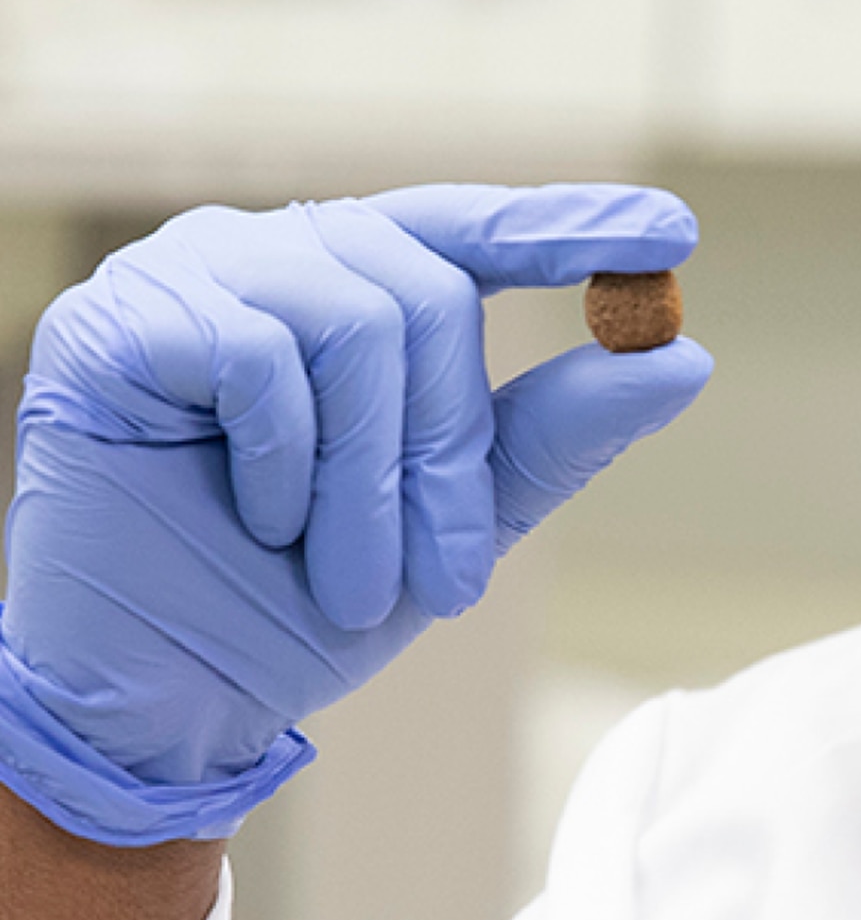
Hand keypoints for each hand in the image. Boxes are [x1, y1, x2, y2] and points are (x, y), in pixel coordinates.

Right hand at [0, 185, 709, 830]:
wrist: (168, 694)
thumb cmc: (300, 603)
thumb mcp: (457, 520)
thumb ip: (557, 434)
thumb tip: (682, 357)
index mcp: (357, 288)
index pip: (473, 230)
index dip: (569, 225)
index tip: (673, 232)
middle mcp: (276, 256)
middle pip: (427, 292)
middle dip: (450, 453)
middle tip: (446, 579)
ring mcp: (190, 272)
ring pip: (351, 324)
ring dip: (367, 482)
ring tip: (348, 579)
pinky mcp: (119, 318)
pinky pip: (254, 357)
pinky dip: (280, 464)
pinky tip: (257, 521)